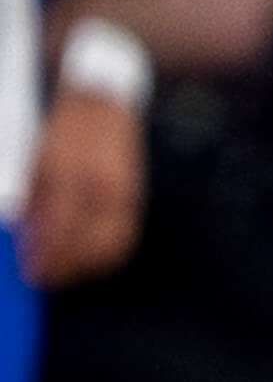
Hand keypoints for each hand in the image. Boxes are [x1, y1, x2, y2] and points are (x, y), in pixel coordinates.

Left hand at [23, 87, 139, 284]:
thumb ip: (34, 202)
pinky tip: (86, 258)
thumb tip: (30, 239)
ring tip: (64, 271)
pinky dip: (105, 254)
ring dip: (87, 265)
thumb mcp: (35, 163)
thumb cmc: (59, 133)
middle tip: (44, 278)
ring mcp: (122, 192)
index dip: (46, 256)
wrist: (100, 103)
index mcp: (71, 174)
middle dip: (66, 267)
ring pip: (110, 245)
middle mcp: (101, 186)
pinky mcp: (132, 196)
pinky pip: (123, 236)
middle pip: (89, 244)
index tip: (31, 273)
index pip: (61, 228)